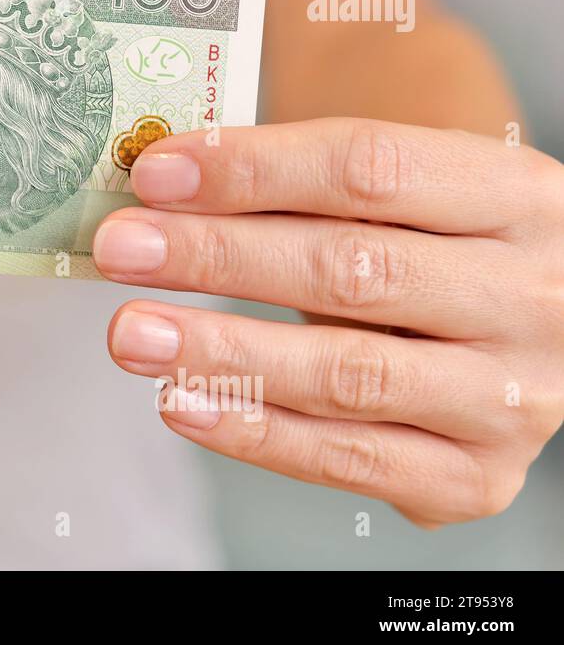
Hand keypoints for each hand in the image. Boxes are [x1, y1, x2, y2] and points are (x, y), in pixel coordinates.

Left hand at [93, 117, 563, 525]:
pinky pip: (351, 460)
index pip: (371, 167)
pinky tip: (183, 401)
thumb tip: (159, 196)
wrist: (526, 319)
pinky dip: (256, 432)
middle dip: (219, 258)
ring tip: (131, 333)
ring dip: (222, 352)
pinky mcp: (477, 476)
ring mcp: (515, 397)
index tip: (156, 174)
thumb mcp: (402, 193)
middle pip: (354, 269)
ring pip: (348, 374)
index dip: (253, 170)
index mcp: (518, 194)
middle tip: (121, 249)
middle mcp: (532, 297)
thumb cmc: (432, 239)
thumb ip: (296, 190)